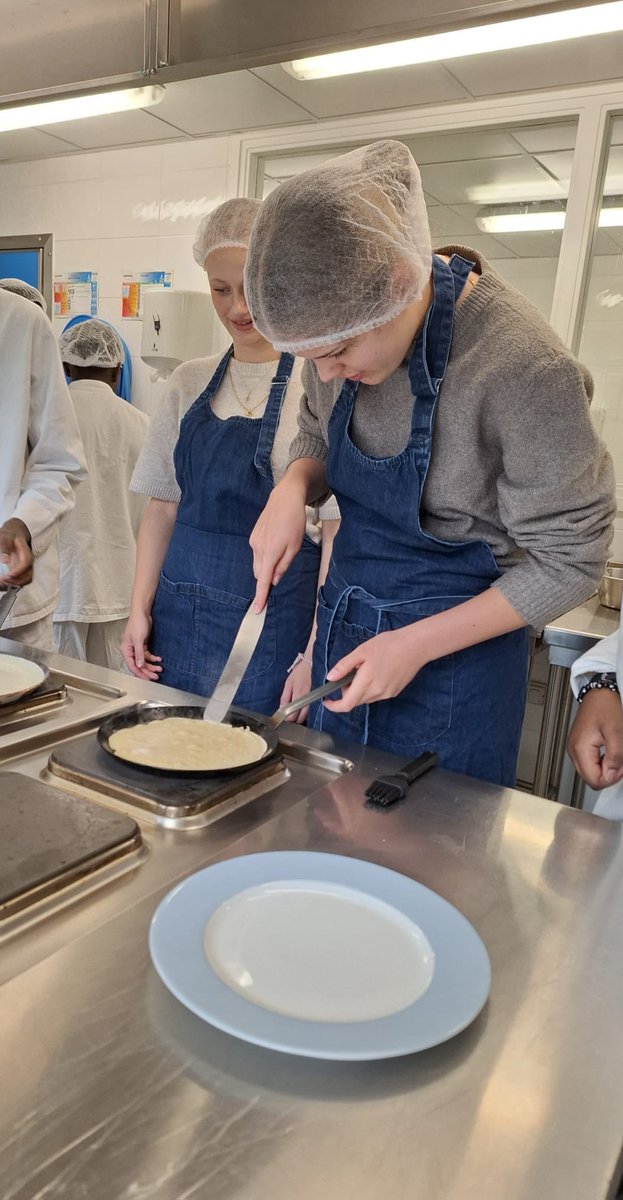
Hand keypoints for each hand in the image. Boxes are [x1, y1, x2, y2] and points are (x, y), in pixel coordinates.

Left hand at [0, 520, 32, 585]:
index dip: (18, 571)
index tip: (7, 574)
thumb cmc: (9, 535)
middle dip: (15, 580)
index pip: (26, 563)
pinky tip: (5, 581)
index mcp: (25, 551)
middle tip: (2, 579)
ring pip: (26, 579)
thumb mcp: (4, 538)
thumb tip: (5, 560)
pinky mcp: (23, 570)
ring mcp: (27, 566)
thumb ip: (4, 547)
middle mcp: (28, 560)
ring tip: (3, 582)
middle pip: (28, 575)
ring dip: (15, 583)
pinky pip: (23, 580)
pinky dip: (15, 583)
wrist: (14, 533)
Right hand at [121, 610, 162, 680]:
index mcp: (126, 649)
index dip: (140, 673)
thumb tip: (139, 665)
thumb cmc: (137, 622)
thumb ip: (139, 653)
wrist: (142, 613)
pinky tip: (159, 659)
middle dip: (148, 671)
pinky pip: (147, 655)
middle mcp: (130, 650)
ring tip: (160, 668)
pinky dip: (153, 658)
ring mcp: (136, 648)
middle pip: (139, 665)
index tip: (147, 679)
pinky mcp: (142, 645)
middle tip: (156, 676)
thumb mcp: (138, 639)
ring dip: (152, 665)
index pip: (132, 665)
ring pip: (144, 661)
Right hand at [250, 478, 307, 612]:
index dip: (260, 597)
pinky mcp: (253, 536)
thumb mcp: (295, 547)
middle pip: (259, 574)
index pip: (263, 581)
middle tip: (280, 571)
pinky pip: (257, 554)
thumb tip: (274, 581)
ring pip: (258, 564)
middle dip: (267, 579)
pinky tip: (275, 543)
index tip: (257, 610)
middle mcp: (258, 549)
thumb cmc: (294, 522)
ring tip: (281, 550)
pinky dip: (264, 556)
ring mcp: (254, 542)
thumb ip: (284, 565)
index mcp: (270, 553)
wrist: (284, 499)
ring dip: (266, 566)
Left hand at [279, 657, 312, 722]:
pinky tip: (303, 708)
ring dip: (300, 716)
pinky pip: (312, 711)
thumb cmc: (300, 672)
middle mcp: (309, 700)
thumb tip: (281, 710)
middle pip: (301, 718)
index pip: (293, 715)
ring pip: (307, 716)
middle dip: (294, 719)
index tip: (284, 717)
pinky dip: (306, 712)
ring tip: (295, 711)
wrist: (314, 664)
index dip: (287, 719)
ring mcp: (315, 700)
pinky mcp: (319, 699)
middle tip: (288, 716)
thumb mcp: (288, 683)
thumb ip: (285, 698)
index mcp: (299, 695)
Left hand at [325, 626, 427, 712]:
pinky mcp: (395, 692)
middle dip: (347, 692)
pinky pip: (377, 695)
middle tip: (349, 674)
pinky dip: (371, 689)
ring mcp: (387, 694)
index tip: (327, 700)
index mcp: (366, 682)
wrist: (416, 646)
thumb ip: (344, 666)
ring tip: (364, 671)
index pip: (346, 704)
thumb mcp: (362, 651)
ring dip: (359, 691)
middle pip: (355, 701)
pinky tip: (377, 673)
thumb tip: (330, 678)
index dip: (334, 706)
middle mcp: (377, 692)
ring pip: (366, 699)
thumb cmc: (389, 645)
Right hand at [567, 688, 622, 788]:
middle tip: (620, 760)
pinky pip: (590, 763)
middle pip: (590, 779)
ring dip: (606, 768)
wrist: (599, 694)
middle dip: (609, 773)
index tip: (620, 765)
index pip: (594, 780)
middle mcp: (573, 750)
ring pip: (590, 772)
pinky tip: (609, 752)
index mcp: (580, 748)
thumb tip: (611, 775)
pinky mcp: (578, 746)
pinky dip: (602, 762)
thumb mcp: (617, 732)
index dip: (611, 777)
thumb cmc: (606, 707)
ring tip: (615, 754)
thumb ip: (615, 757)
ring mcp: (574, 748)